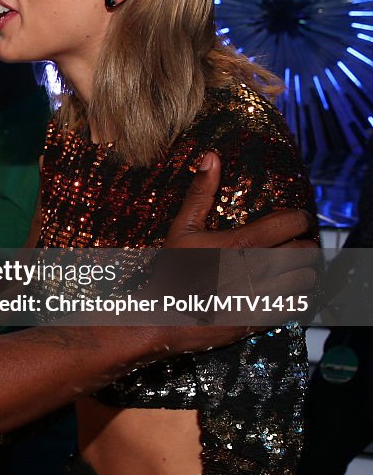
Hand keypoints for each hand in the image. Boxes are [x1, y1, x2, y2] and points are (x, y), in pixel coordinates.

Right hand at [153, 151, 318, 349]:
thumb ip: (200, 193)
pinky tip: (284, 289)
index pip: (293, 222)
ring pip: (307, 277)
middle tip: (294, 242)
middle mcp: (260, 268)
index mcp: (243, 242)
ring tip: (291, 265)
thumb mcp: (182, 229)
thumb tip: (211, 156)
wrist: (166, 318)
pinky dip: (298, 294)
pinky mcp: (266, 317)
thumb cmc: (173, 272)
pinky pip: (299, 304)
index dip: (300, 217)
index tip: (295, 219)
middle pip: (307, 250)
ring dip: (303, 270)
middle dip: (304, 243)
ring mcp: (265, 295)